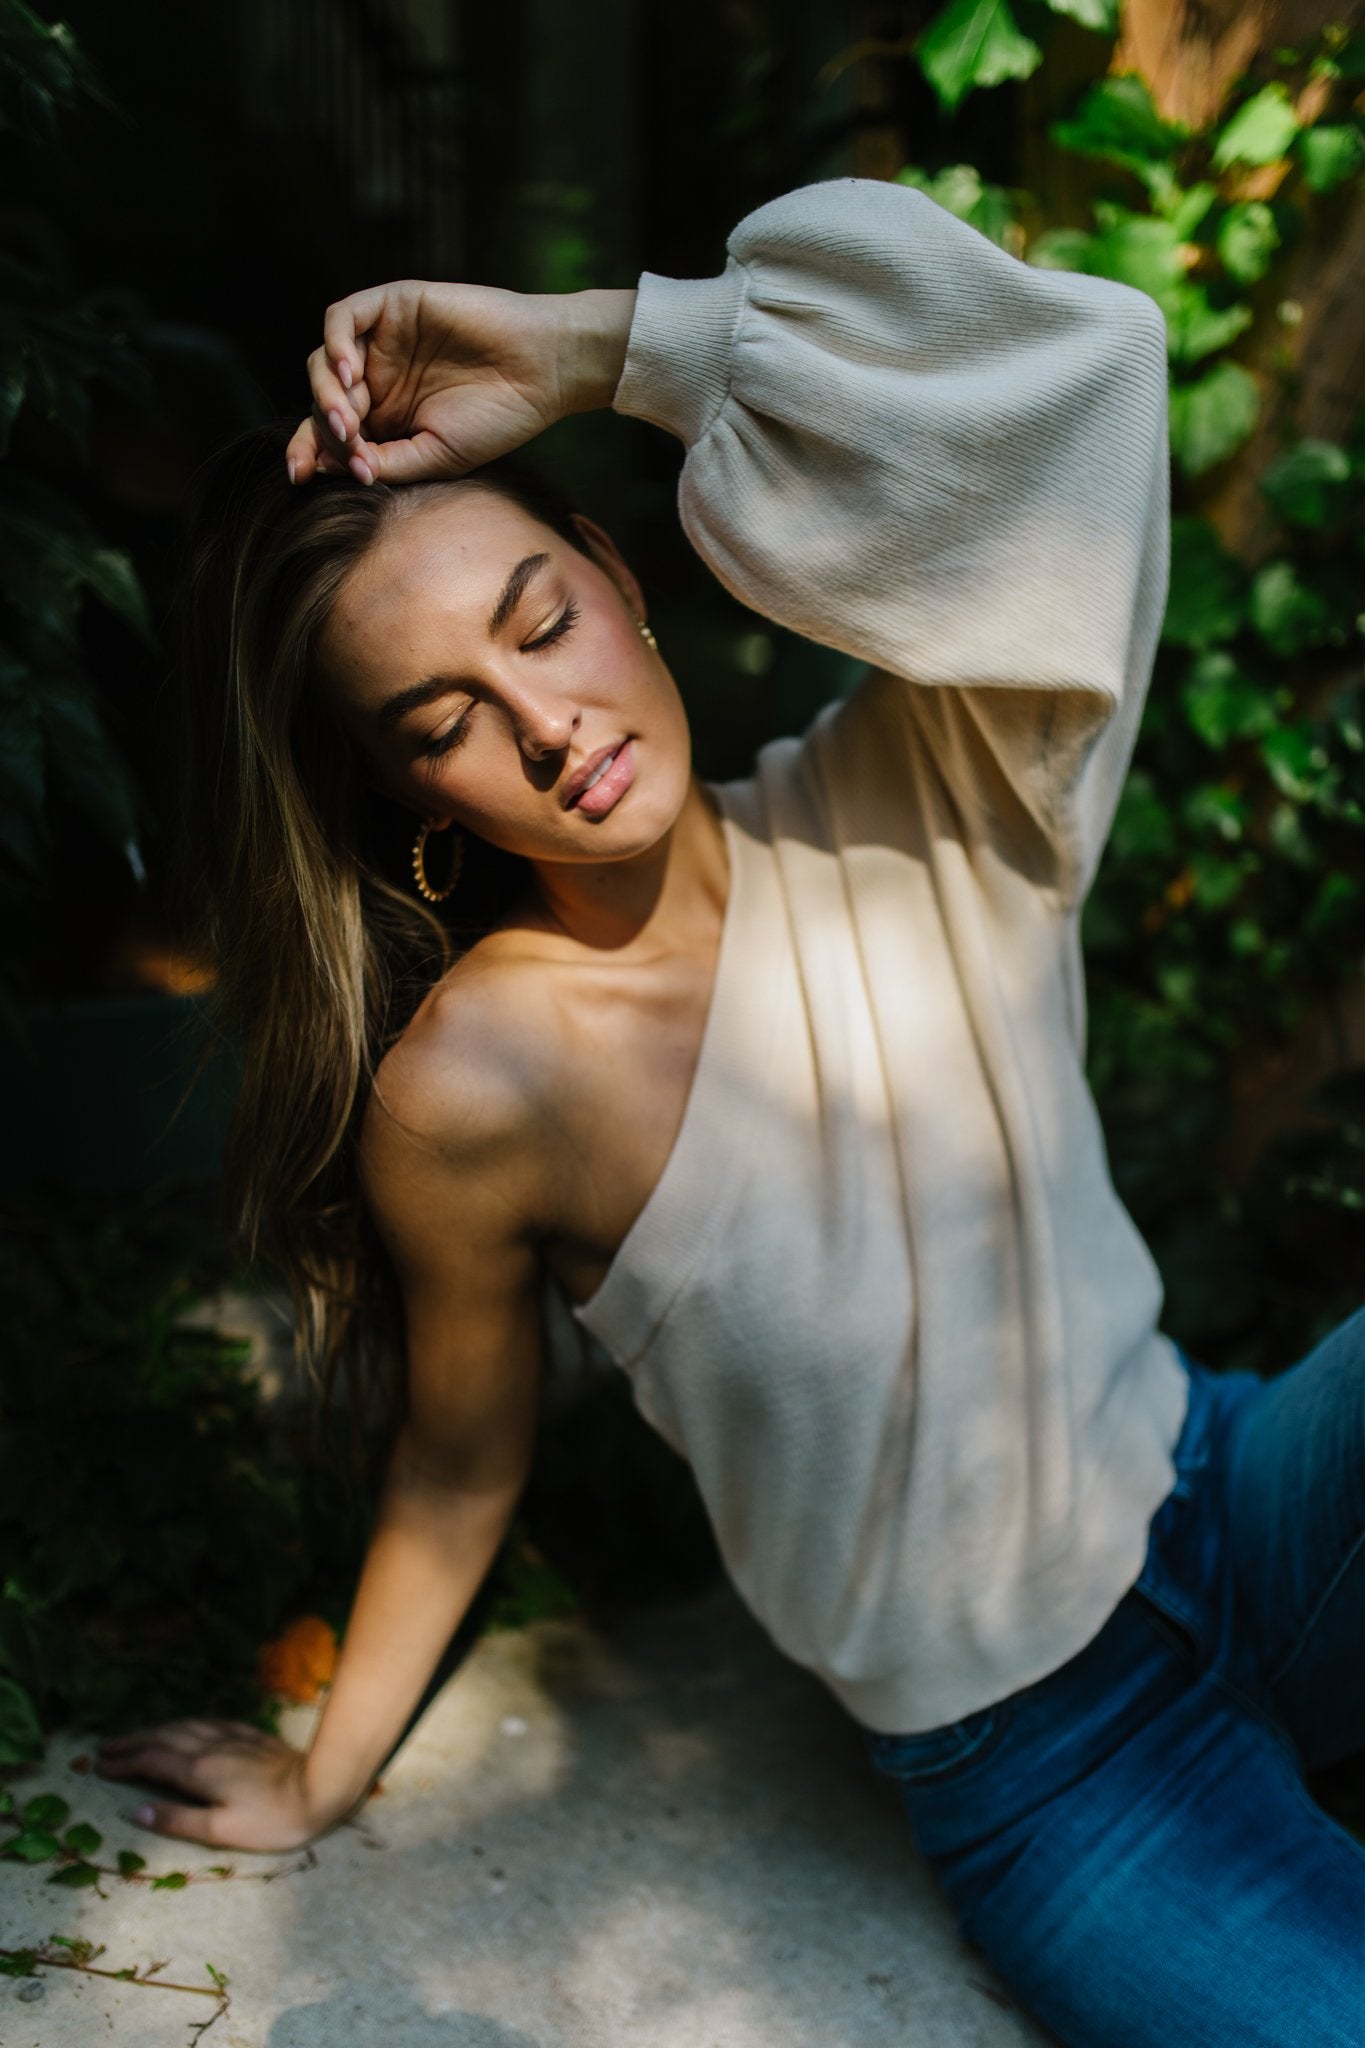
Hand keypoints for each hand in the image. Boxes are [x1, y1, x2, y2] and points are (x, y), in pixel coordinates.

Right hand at [94, 1717, 346, 1852]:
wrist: (319, 1787)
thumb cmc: (271, 1820)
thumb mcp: (221, 1831)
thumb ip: (177, 1820)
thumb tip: (135, 1812)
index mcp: (199, 1772)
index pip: (151, 1762)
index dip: (125, 1762)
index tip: (100, 1765)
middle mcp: (211, 1747)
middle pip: (163, 1738)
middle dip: (133, 1741)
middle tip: (105, 1746)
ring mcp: (232, 1738)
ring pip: (184, 1726)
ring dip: (156, 1729)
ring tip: (137, 1735)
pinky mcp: (250, 1735)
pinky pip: (208, 1722)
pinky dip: (186, 1723)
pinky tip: (187, 1725)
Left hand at [286, 282, 635, 487]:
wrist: (542, 372)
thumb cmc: (498, 419)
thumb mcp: (434, 457)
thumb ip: (384, 462)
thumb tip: (329, 467)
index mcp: (386, 420)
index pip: (330, 436)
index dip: (309, 453)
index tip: (301, 476)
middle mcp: (378, 380)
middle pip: (320, 401)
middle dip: (318, 428)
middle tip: (344, 445)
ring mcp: (382, 342)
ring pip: (324, 362)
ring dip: (326, 394)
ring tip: (350, 419)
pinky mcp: (391, 305)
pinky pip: (342, 319)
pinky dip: (335, 345)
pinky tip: (350, 375)